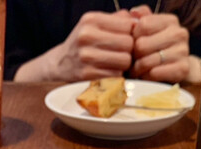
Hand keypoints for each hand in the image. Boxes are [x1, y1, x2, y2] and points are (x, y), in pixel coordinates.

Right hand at [14, 10, 135, 81]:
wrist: (60, 64)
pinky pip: (116, 76)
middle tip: (122, 53)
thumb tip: (140, 21)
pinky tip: (108, 72)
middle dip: (129, 50)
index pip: (128, 25)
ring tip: (116, 63)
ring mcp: (86, 57)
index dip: (131, 34)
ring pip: (124, 61)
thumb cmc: (84, 43)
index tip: (126, 39)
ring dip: (124, 64)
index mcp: (91, 19)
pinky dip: (116, 76)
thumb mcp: (95, 24)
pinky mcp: (87, 75)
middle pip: (128, 44)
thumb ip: (118, 20)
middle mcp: (86, 36)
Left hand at [128, 5, 190, 82]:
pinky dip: (146, 77)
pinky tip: (146, 76)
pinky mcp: (182, 69)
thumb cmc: (156, 49)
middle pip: (141, 45)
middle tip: (133, 61)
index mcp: (170, 21)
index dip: (133, 38)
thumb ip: (141, 19)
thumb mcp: (149, 31)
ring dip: (137, 69)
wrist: (176, 68)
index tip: (133, 44)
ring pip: (147, 61)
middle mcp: (179, 33)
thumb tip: (133, 13)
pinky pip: (154, 74)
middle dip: (133, 56)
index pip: (142, 25)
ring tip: (137, 70)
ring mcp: (183, 51)